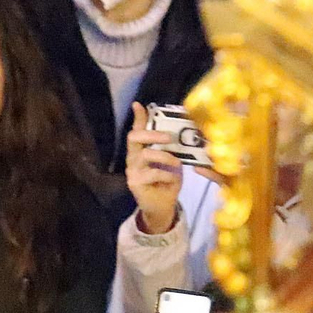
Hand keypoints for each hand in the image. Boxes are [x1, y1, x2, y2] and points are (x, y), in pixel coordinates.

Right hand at [125, 101, 183, 235]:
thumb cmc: (167, 183)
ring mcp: (132, 171)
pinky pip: (153, 173)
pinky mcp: (136, 183)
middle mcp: (133, 159)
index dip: (138, 118)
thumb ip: (170, 150)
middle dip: (151, 133)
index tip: (138, 104)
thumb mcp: (171, 163)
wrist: (161, 208)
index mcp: (140, 152)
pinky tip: (172, 180)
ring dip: (166, 157)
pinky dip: (167, 175)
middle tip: (168, 137)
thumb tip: (179, 134)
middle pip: (134, 138)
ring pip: (146, 154)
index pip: (137, 131)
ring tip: (177, 164)